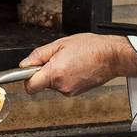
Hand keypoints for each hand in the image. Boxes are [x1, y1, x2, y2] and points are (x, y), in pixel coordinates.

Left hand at [19, 33, 136, 95]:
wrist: (112, 56)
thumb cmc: (90, 47)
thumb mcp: (60, 44)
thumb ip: (39, 55)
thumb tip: (24, 64)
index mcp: (55, 73)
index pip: (29, 86)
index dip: (25, 78)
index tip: (26, 72)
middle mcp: (61, 86)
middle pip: (41, 83)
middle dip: (44, 72)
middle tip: (56, 58)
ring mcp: (69, 91)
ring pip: (52, 84)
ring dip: (56, 74)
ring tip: (69, 61)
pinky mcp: (76, 93)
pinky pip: (62, 85)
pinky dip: (65, 77)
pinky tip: (75, 67)